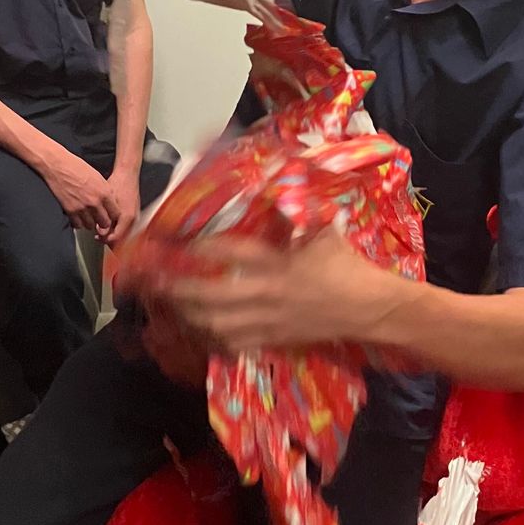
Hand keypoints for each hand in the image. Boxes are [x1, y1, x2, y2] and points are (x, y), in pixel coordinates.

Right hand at [42, 147, 120, 234]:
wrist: (58, 165)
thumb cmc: (78, 167)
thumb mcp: (98, 177)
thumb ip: (105, 192)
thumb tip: (110, 203)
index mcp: (104, 192)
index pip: (115, 213)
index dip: (113, 216)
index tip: (109, 215)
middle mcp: (95, 202)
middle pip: (104, 223)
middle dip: (103, 222)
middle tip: (99, 219)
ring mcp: (82, 207)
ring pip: (91, 226)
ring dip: (90, 223)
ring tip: (88, 217)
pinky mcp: (70, 210)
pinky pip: (77, 225)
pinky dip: (78, 222)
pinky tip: (78, 216)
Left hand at [102, 167, 140, 246]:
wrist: (127, 175)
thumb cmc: (118, 185)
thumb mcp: (107, 202)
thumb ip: (105, 219)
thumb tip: (101, 233)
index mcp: (128, 218)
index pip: (117, 238)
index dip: (106, 240)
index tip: (97, 237)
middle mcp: (134, 220)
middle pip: (123, 240)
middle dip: (110, 241)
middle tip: (99, 238)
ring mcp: (135, 218)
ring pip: (125, 236)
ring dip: (114, 237)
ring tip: (103, 234)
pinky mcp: (134, 216)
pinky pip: (127, 230)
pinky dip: (118, 232)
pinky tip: (110, 228)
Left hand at [164, 231, 399, 354]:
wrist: (369, 309)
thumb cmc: (346, 265)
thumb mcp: (322, 229)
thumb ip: (293, 210)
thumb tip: (274, 180)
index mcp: (278, 263)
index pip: (228, 254)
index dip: (197, 248)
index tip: (173, 241)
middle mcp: (267, 294)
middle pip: (211, 297)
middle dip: (179, 290)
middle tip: (154, 281)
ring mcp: (268, 321)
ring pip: (217, 325)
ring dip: (190, 316)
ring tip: (171, 306)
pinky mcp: (273, 340)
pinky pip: (234, 344)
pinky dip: (212, 338)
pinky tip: (199, 331)